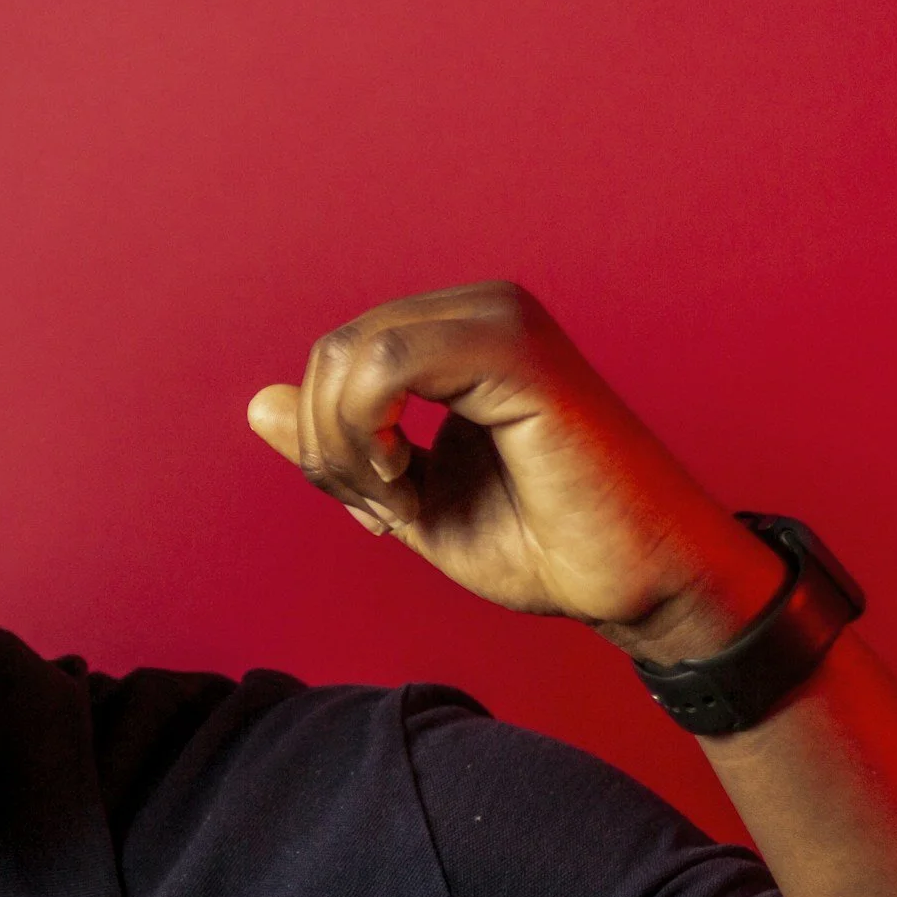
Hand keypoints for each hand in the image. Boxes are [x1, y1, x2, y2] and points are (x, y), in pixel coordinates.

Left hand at [246, 282, 782, 663]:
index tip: (376, 504)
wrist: (638, 585)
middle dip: (329, 445)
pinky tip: (407, 484)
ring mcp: (502, 321)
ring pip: (351, 353)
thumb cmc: (542, 544)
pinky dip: (370, 434)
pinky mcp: (518, 353)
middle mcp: (482, 310)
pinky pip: (389, 362)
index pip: (338, 354)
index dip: (327, 437)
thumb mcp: (406, 497)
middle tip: (382, 510)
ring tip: (398, 500)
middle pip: (334, 350)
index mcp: (459, 337)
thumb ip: (339, 447)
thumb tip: (258, 404)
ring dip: (346, 446)